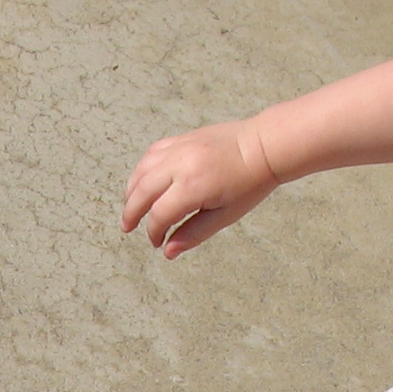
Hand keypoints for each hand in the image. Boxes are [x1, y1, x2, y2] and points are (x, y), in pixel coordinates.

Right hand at [122, 121, 278, 255]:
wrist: (264, 146)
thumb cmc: (250, 182)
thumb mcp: (225, 216)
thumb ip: (193, 234)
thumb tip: (168, 252)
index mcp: (193, 187)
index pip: (159, 215)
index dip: (154, 233)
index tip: (157, 242)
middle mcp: (181, 164)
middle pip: (142, 193)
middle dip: (132, 214)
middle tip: (128, 228)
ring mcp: (180, 148)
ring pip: (142, 171)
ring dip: (132, 191)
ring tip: (130, 207)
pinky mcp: (182, 139)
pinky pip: (152, 153)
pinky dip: (143, 170)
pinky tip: (143, 182)